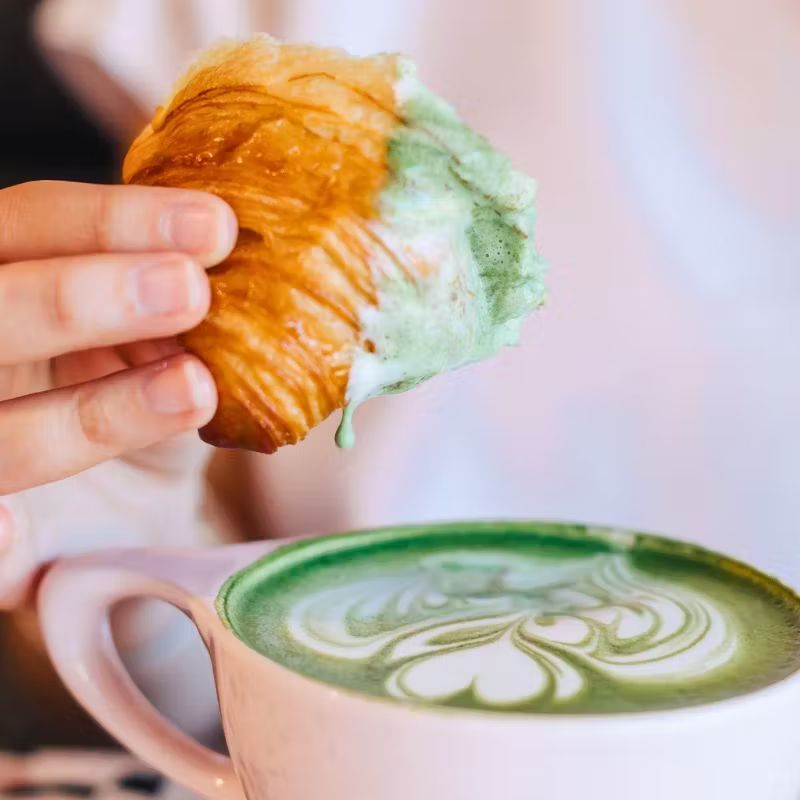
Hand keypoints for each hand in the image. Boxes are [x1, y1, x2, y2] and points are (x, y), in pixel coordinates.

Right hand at [0, 180, 238, 606]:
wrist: (129, 506)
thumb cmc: (139, 392)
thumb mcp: (160, 339)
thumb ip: (174, 310)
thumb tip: (239, 267)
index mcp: (11, 280)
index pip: (31, 225)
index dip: (112, 220)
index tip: (215, 225)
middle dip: (83, 298)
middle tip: (190, 290)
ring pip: (1, 434)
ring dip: (91, 412)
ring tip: (193, 389)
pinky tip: (14, 533)